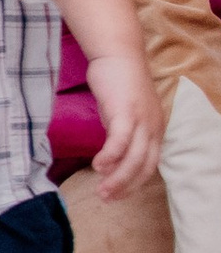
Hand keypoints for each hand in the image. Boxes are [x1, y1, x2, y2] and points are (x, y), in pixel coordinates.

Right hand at [86, 46, 160, 201]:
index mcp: (155, 129)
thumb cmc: (116, 81)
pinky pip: (119, 142)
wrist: (117, 54)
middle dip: (125, 187)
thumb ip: (120, 131)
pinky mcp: (126, 112)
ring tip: (101, 189)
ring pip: (133, 159)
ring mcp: (142, 120)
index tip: (116, 194)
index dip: (134, 183)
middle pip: (144, 167)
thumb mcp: (122, 112)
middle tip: (106, 198)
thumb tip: (110, 152)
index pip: (149, 165)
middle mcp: (153, 127)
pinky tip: (97, 166)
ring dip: (117, 178)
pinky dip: (109, 157)